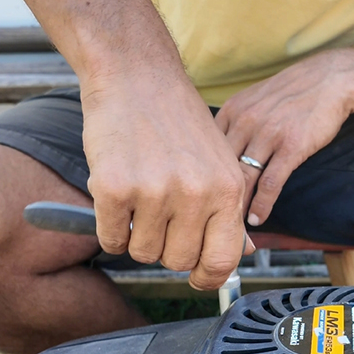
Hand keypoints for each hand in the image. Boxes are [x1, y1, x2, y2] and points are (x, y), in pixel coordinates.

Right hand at [80, 73, 252, 290]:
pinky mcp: (114, 188)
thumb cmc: (177, 121)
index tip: (196, 277)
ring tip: (139, 197)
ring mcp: (154, 191)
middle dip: (166, 247)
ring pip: (142, 253)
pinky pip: (110, 239)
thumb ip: (230, 210)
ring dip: (136, 236)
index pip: (224, 260)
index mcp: (228, 189)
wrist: (136, 76)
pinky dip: (109, 227)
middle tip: (159, 215)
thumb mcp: (221, 162)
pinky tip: (117, 196)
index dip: (208, 277)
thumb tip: (243, 253)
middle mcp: (195, 193)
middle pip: (178, 261)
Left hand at [216, 50, 353, 225]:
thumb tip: (216, 154)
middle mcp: (245, 121)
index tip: (198, 199)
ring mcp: (268, 134)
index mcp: (231, 111)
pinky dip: (262, 204)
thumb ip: (234, 124)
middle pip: (220, 169)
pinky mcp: (291, 146)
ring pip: (243, 179)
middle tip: (208, 222)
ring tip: (231, 229)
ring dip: (236, 207)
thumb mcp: (254, 99)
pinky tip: (257, 218)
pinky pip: (270, 183)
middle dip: (213, 198)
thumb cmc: (292, 93)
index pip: (206, 152)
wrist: (331, 79)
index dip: (201, 179)